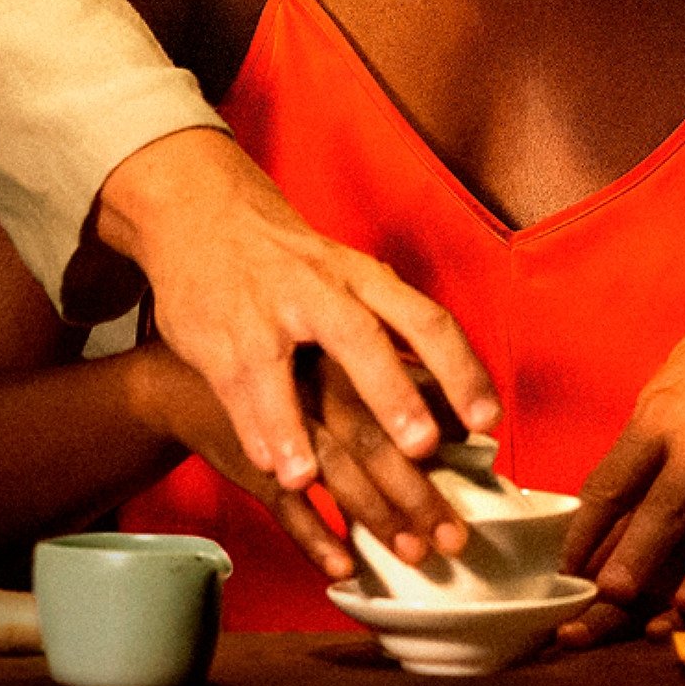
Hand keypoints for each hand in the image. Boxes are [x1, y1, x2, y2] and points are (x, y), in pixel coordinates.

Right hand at [81, 128, 499, 507]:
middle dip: (389, 392)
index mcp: (360, 277)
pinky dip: (251, 428)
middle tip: (420, 447)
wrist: (197, 208)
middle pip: (359, 338)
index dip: (460, 370)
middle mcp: (315, 290)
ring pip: (276, 371)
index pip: (424, 319)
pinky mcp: (214, 338)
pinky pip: (233, 388)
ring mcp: (259, 314)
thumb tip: (453, 399)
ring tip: (305, 477)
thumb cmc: (288, 260)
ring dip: (290, 426)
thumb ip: (389, 327)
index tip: (488, 421)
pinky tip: (268, 466)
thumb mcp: (344, 274)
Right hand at [131, 346, 473, 581]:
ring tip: (412, 552)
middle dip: (416, 492)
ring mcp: (276, 422)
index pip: (401, 387)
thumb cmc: (270, 361)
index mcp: (339, 350)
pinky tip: (342, 564)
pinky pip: (282, 504)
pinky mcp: (246, 458)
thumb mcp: (327, 348)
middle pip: (372, 440)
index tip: (481, 455)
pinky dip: (313, 535)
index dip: (443, 421)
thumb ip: (387, 371)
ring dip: (374, 515)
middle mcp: (311, 383)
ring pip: (332, 472)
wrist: (180, 373)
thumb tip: (458, 406)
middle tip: (454, 535)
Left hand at [556, 290, 684, 645]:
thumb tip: (608, 513)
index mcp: (661, 416)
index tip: (565, 572)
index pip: (613, 483)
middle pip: (665, 511)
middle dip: (634, 562)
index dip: (585, 533)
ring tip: (679, 617)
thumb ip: (643, 449)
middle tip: (606, 603)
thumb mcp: (664, 390)